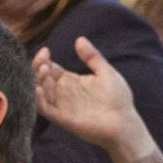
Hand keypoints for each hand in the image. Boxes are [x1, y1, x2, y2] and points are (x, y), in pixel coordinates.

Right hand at [32, 37, 154, 161]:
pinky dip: (37, 99)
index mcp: (71, 81)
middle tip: (43, 61)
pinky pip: (43, 109)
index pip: (49, 68)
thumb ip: (92, 56)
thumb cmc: (118, 99)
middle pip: (41, 78)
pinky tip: (39, 88)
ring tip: (44, 70)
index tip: (46, 51)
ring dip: (37, 81)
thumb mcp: (106, 72)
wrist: (125, 123)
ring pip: (39, 92)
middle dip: (37, 68)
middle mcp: (63, 93)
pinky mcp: (62, 119)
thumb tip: (79, 39)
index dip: (43, 59)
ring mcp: (61, 106)